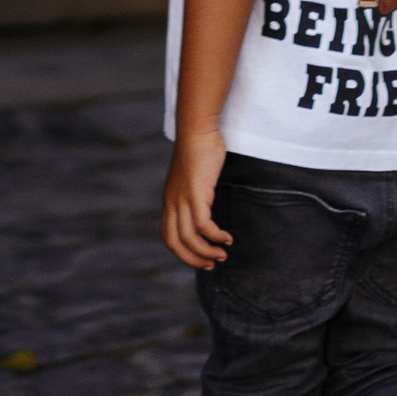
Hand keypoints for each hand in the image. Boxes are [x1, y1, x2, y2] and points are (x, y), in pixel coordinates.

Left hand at [161, 129, 231, 269]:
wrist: (197, 130)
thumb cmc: (197, 153)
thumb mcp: (191, 180)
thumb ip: (193, 197)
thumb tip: (204, 213)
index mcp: (169, 201)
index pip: (169, 237)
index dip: (183, 254)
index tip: (201, 260)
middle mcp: (172, 202)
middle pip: (175, 242)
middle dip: (193, 259)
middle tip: (212, 265)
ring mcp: (182, 198)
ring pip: (190, 238)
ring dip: (207, 251)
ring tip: (223, 254)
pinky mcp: (196, 193)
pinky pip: (204, 225)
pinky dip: (216, 236)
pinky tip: (227, 237)